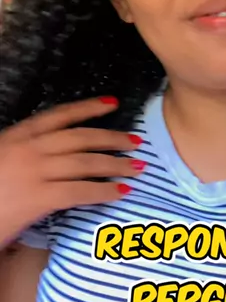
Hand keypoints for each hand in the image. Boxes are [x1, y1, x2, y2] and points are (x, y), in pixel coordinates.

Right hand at [0, 97, 142, 245]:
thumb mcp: (2, 159)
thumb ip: (26, 152)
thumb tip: (57, 154)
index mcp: (17, 135)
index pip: (59, 116)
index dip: (88, 108)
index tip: (113, 103)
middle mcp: (28, 148)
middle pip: (80, 138)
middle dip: (111, 138)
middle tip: (135, 141)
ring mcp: (34, 172)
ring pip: (85, 163)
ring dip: (115, 164)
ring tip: (137, 168)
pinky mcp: (38, 198)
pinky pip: (80, 191)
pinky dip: (104, 191)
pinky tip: (120, 192)